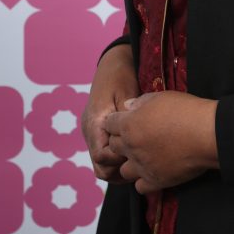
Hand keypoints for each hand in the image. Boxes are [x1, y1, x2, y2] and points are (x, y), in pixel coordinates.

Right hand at [81, 43, 138, 182]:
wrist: (113, 63)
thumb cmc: (121, 75)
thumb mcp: (126, 92)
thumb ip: (127, 116)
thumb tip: (132, 137)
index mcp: (95, 122)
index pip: (102, 156)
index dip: (120, 159)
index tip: (139, 152)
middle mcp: (90, 131)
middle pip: (100, 167)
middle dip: (120, 170)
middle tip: (143, 164)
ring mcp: (93, 134)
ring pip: (102, 165)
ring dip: (120, 168)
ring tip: (141, 164)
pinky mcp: (99, 134)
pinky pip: (105, 156)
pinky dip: (118, 161)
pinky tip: (137, 156)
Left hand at [103, 91, 218, 194]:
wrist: (208, 133)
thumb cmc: (187, 111)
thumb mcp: (161, 97)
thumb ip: (140, 102)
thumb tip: (127, 107)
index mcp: (129, 124)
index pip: (109, 124)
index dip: (117, 122)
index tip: (128, 121)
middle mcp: (131, 147)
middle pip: (114, 148)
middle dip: (122, 142)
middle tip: (138, 137)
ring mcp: (142, 166)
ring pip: (124, 170)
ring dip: (131, 163)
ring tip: (145, 157)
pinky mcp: (156, 181)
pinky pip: (139, 187)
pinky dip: (144, 180)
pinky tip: (154, 171)